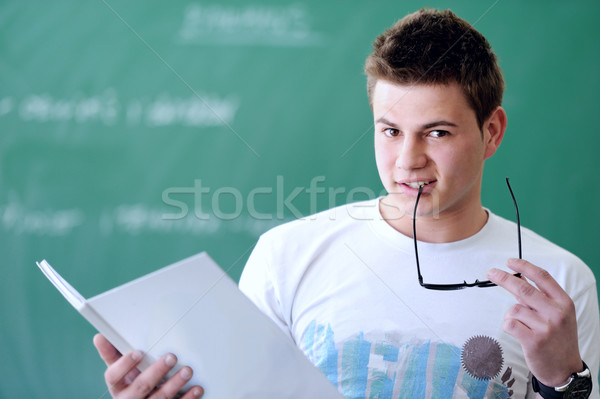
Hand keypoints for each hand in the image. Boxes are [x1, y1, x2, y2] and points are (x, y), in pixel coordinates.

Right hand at [93, 334, 203, 398]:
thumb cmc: (130, 385)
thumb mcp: (120, 372)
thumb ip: (113, 354)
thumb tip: (99, 337)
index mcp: (118, 386)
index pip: (113, 376)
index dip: (125, 365)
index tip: (138, 353)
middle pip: (141, 386)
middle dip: (157, 371)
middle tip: (171, 357)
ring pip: (159, 398)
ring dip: (175, 385)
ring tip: (187, 371)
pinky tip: (196, 389)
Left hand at [487, 258, 582, 386]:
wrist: (565, 369)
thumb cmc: (559, 339)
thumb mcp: (556, 314)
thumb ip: (539, 297)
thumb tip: (518, 278)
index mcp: (564, 303)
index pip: (542, 277)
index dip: (524, 266)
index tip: (510, 261)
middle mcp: (556, 313)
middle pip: (523, 288)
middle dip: (504, 278)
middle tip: (491, 272)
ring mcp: (546, 327)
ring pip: (514, 308)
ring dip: (511, 314)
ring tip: (521, 325)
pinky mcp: (534, 341)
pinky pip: (510, 323)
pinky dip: (508, 325)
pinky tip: (517, 331)